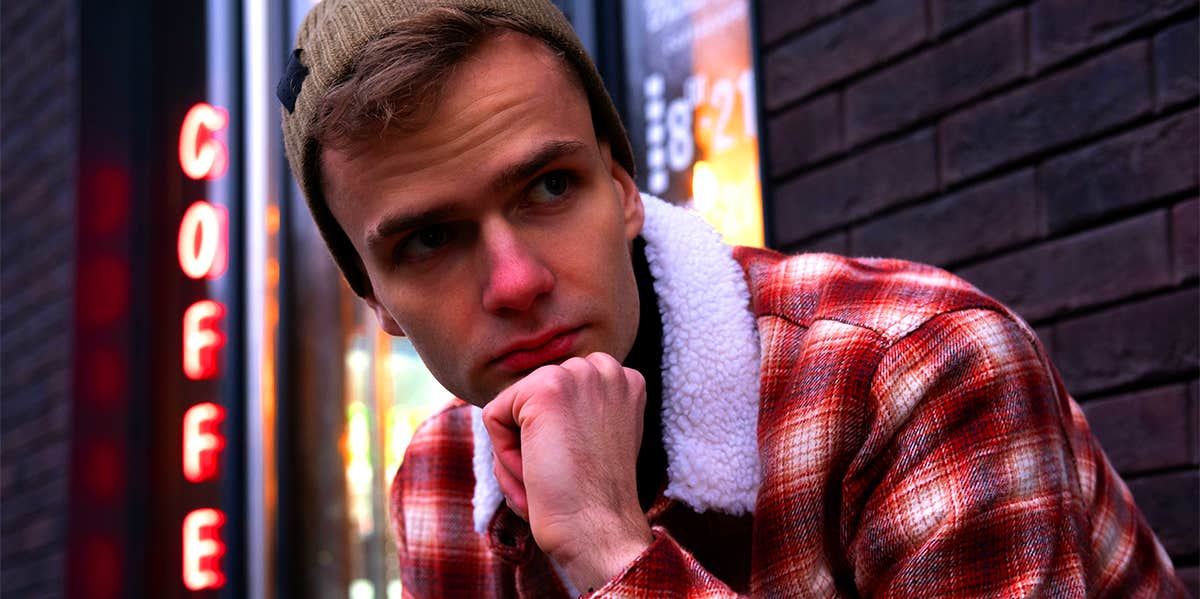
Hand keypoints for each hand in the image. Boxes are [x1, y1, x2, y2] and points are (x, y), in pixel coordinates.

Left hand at [482, 352, 652, 590]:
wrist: (598, 532)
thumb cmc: (591, 501)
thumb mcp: (595, 441)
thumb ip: (574, 412)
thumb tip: (516, 405)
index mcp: (623, 380)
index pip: (556, 396)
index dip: (556, 438)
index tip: (580, 468)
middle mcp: (606, 368)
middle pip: (531, 401)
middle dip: (534, 442)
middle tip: (564, 477)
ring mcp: (578, 374)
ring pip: (511, 411)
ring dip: (518, 451)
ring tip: (551, 477)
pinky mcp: (546, 387)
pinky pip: (494, 417)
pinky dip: (504, 455)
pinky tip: (536, 473)